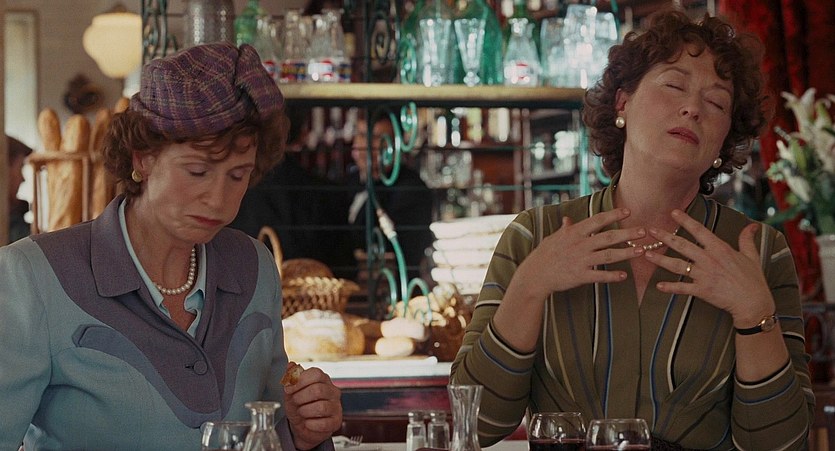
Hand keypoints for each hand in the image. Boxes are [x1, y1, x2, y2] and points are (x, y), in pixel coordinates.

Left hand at [283, 364, 342, 449]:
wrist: (303, 426)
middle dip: (300, 397)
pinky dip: (310, 424)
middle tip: (295, 402)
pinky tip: (308, 422)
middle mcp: (333, 391)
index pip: (316, 373)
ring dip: (305, 411)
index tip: (288, 389)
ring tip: (301, 412)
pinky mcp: (336, 421)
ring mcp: (337, 406)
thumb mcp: (291, 390)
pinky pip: (323, 423)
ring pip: (321, 407)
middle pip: (318, 390)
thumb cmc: (299, 405)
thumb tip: (291, 365)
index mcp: (323, 379)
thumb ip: (290, 377)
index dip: (299, 381)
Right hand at [509, 208, 646, 300]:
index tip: (628, 211)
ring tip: (640, 251)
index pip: (597, 220)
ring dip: (625, 253)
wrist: (535, 275)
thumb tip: (568, 219)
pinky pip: (600, 276)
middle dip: (626, 233)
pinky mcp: (580, 276)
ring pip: (608, 256)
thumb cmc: (543, 255)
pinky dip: (612, 276)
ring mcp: (581, 260)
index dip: (613, 215)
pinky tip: (624, 276)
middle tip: (643, 231)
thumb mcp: (553, 238)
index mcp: (574, 233)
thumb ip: (565, 229)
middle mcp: (579, 245)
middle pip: (607, 237)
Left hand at [644, 210, 774, 325]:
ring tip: (647, 254)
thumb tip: (752, 226)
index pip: (699, 231)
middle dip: (665, 237)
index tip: (673, 212)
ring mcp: (703, 275)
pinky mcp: (701, 290)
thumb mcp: (752, 257)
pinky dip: (670, 287)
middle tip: (651, 230)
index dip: (685, 221)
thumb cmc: (753, 281)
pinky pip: (682, 288)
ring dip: (660, 260)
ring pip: (677, 265)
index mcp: (720, 249)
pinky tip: (658, 285)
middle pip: (682, 245)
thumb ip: (747, 240)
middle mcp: (709, 260)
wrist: (753, 303)